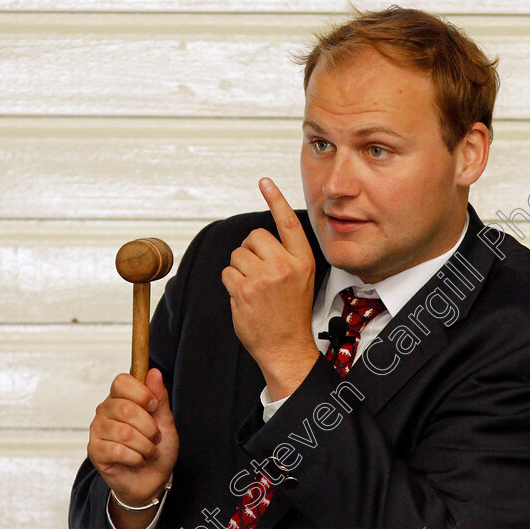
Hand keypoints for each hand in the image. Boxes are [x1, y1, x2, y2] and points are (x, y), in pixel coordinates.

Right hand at [87, 369, 178, 516]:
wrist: (152, 478)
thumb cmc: (158, 446)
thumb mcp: (165, 420)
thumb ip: (159, 397)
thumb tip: (154, 372)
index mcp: (121, 397)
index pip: (122, 381)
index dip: (142, 393)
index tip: (154, 406)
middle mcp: (105, 411)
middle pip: (125, 408)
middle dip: (149, 427)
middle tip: (155, 437)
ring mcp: (97, 431)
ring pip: (124, 433)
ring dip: (145, 446)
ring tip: (148, 451)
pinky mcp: (95, 451)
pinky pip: (117, 451)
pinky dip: (136, 458)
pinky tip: (138, 460)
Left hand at [221, 178, 319, 399]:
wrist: (287, 347)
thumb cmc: (292, 313)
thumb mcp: (302, 279)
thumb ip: (286, 256)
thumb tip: (260, 239)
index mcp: (302, 260)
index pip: (287, 222)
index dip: (275, 199)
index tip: (264, 181)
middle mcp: (284, 265)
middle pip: (254, 236)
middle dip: (250, 250)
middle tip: (258, 271)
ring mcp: (263, 278)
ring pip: (237, 254)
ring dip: (239, 268)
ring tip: (253, 288)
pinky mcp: (243, 290)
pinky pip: (227, 272)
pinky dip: (231, 283)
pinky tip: (244, 297)